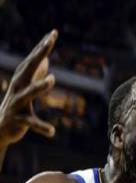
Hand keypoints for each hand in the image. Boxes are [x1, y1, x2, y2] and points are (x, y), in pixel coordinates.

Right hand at [0, 29, 57, 148]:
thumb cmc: (17, 106)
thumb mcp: (27, 88)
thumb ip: (36, 74)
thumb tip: (45, 60)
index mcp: (22, 80)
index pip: (33, 60)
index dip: (42, 46)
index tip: (53, 32)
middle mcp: (17, 88)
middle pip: (28, 69)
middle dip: (39, 55)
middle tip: (49, 43)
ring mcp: (17, 104)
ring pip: (28, 94)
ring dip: (39, 86)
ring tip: (53, 79)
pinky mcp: (18, 120)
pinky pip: (31, 123)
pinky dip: (41, 127)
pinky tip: (52, 132)